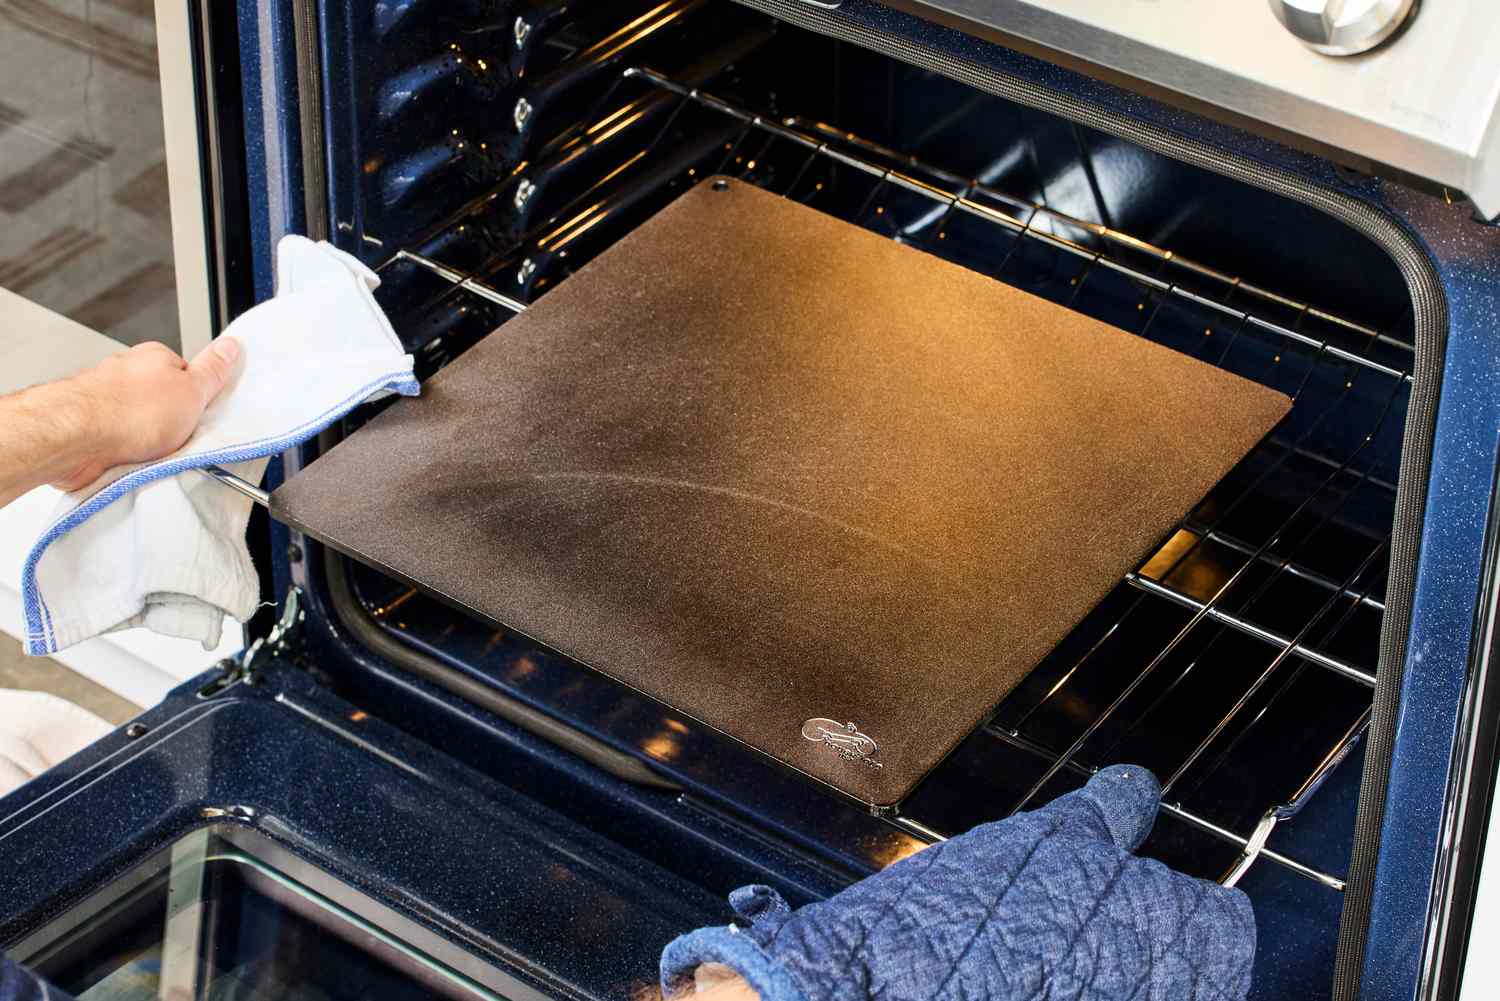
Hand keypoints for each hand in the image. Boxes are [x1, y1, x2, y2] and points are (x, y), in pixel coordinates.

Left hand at [51, 338, 240, 491]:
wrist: (74, 439)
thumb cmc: (125, 413)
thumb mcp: (192, 390)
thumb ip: (212, 369)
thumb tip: (230, 347)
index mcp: (154, 358)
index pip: (187, 375)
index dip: (198, 398)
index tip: (202, 413)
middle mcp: (126, 373)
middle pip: (162, 398)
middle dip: (171, 420)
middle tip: (181, 437)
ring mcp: (105, 399)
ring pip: (140, 421)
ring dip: (147, 438)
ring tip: (154, 451)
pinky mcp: (91, 427)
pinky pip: (121, 440)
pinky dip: (128, 451)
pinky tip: (133, 459)